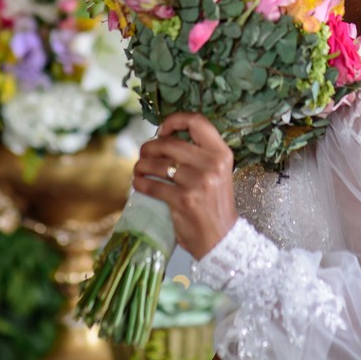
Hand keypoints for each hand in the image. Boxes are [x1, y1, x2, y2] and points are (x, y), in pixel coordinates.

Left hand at [132, 112, 236, 259]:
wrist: (222, 239)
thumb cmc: (215, 203)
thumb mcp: (217, 172)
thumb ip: (199, 154)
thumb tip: (164, 136)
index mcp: (222, 154)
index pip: (197, 121)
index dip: (174, 120)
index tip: (162, 130)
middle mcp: (212, 165)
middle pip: (169, 142)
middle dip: (149, 146)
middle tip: (144, 153)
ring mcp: (197, 182)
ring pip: (157, 163)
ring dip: (141, 165)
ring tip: (139, 169)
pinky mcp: (183, 200)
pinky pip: (152, 185)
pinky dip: (140, 182)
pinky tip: (138, 183)